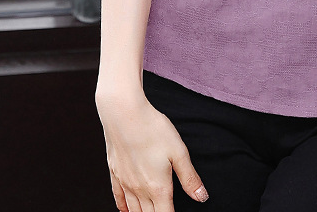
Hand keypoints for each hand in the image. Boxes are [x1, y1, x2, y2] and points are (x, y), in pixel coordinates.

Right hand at [96, 89, 209, 210]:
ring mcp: (125, 182)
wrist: (124, 114)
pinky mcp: (115, 173)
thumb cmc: (153, 129)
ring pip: (133, 210)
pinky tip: (126, 211)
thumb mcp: (179, 151)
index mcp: (158, 187)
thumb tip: (202, 197)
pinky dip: (124, 208)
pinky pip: (119, 198)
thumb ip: (189, 177)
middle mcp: (140, 190)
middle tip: (164, 211)